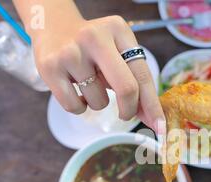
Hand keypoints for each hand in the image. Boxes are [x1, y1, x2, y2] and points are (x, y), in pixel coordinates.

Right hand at [31, 13, 163, 130]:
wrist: (52, 25)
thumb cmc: (94, 47)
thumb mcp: (117, 52)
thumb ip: (134, 80)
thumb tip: (152, 119)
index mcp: (118, 31)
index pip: (142, 75)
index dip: (153, 105)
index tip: (160, 127)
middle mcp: (95, 38)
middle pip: (127, 88)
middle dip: (130, 110)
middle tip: (127, 115)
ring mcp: (71, 52)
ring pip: (99, 102)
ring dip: (99, 103)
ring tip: (89, 84)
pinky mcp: (50, 67)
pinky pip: (75, 107)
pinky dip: (80, 107)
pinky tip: (76, 89)